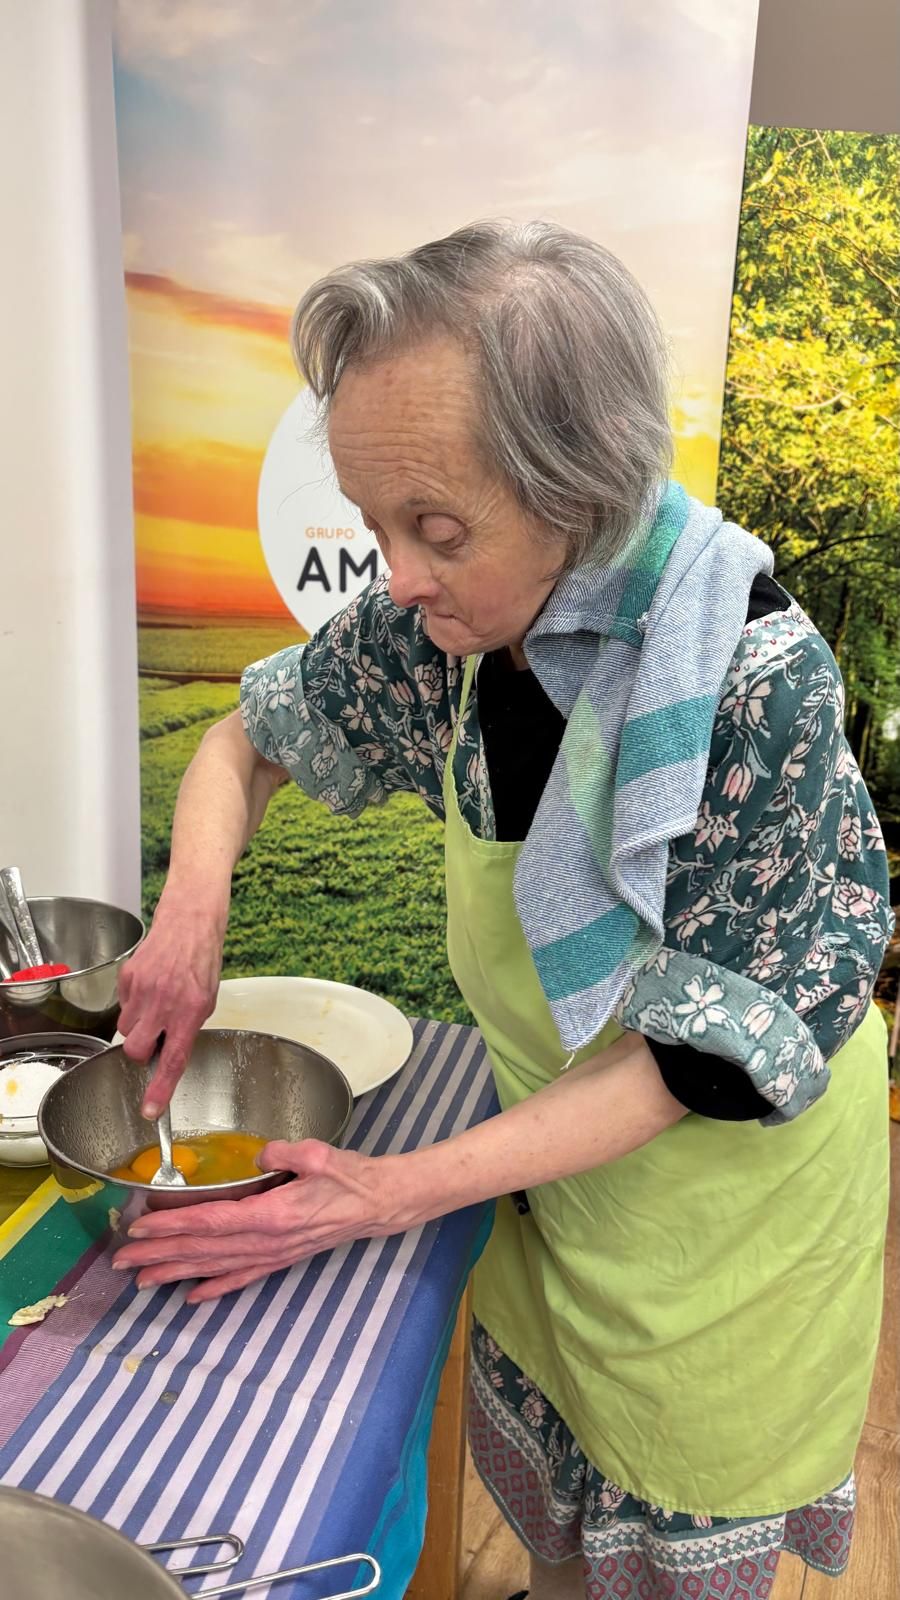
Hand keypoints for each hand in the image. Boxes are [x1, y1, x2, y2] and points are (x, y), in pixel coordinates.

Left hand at [112, 1140, 411, 1301]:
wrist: (379, 1203)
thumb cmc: (350, 1176)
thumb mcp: (318, 1154)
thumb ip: (283, 1152)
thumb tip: (258, 1155)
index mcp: (273, 1215)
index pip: (211, 1222)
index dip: (172, 1226)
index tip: (140, 1228)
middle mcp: (268, 1241)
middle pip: (204, 1250)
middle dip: (160, 1255)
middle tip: (123, 1260)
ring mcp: (274, 1255)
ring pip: (215, 1268)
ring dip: (177, 1273)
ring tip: (142, 1281)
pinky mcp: (282, 1259)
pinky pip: (242, 1278)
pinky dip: (215, 1288)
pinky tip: (192, 1297)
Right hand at [117, 895, 225, 1117]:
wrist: (189, 923)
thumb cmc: (202, 963)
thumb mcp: (206, 1001)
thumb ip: (185, 1029)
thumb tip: (166, 1053)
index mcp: (189, 1012)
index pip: (172, 1060)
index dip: (160, 1089)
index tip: (150, 1110)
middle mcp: (164, 1003)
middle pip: (136, 1050)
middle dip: (141, 1052)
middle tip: (154, 1038)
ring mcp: (143, 989)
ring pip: (126, 1028)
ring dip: (138, 1025)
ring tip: (156, 1004)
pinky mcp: (128, 977)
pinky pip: (122, 1005)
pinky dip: (133, 1004)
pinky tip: (149, 988)